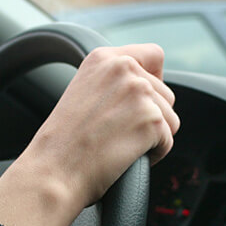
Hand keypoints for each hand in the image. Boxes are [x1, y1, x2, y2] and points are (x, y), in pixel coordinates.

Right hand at [21, 44, 178, 207]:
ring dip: (153, 138)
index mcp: (104, 58)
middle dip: (151, 117)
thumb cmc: (62, 144)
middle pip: (166, 93)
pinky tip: (124, 157)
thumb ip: (113, 83)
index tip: (139, 102)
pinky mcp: (151, 119)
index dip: (154, 81)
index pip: (153, 55)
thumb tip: (144, 89)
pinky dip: (152, 156)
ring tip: (119, 146)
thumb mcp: (82, 94)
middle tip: (118, 134)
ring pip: (170, 119)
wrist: (54, 171)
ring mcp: (139, 92)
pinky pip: (167, 142)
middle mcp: (124, 68)